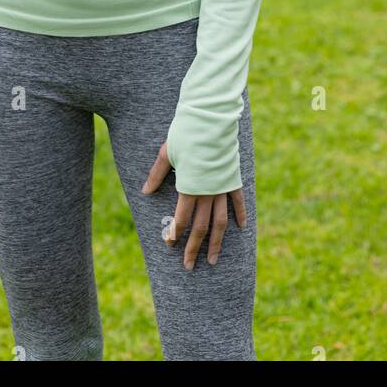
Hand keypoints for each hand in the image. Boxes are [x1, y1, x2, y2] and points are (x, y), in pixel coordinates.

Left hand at [141, 141, 246, 268]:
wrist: (211, 120)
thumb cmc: (186, 134)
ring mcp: (223, 188)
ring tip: (212, 260)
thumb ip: (157, 174)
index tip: (171, 245)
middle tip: (189, 267)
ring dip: (216, 243)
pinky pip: (237, 202)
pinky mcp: (234, 179)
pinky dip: (239, 215)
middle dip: (194, 248)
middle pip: (201, 227)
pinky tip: (240, 227)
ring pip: (220, 222)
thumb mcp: (166, 153)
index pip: (182, 219)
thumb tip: (145, 191)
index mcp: (190, 188)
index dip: (176, 233)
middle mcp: (207, 193)